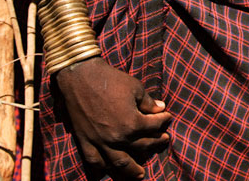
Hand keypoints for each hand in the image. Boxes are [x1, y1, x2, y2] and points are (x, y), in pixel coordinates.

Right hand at [55, 57, 171, 178]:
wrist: (81, 78)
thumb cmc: (111, 80)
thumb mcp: (136, 88)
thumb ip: (149, 102)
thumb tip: (161, 108)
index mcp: (132, 123)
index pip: (154, 126)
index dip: (163, 120)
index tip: (167, 116)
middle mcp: (117, 138)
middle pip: (141, 146)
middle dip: (155, 143)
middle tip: (163, 141)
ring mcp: (100, 142)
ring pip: (119, 163)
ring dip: (131, 171)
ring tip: (140, 175)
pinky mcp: (85, 142)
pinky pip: (94, 161)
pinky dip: (101, 169)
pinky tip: (108, 172)